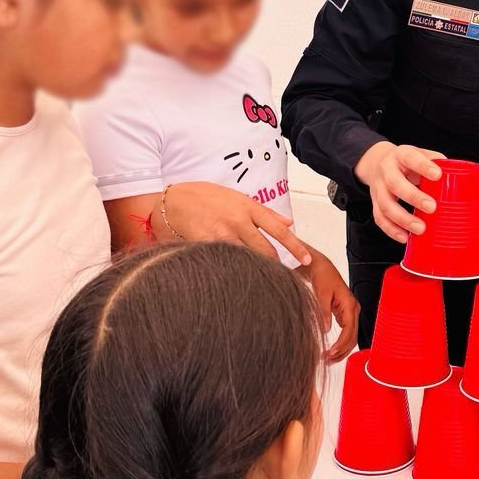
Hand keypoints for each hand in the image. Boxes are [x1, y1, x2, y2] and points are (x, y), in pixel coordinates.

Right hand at [161, 183, 312, 266]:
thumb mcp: (236, 196)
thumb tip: (289, 221)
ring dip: (255, 270)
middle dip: (275, 266)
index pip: (279, 229)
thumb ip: (263, 211)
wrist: (171, 200)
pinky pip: (225, 263)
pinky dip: (232, 271)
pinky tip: (235, 279)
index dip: (295, 246)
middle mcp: (238, 221)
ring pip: (247, 259)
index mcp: (248, 208)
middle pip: (265, 250)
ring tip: (261, 281)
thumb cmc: (202, 196)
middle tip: (281, 277)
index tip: (306, 258)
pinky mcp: (206, 246)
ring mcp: (222, 235)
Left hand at [303, 248, 358, 361]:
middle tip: (327, 360)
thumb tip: (325, 330)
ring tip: (328, 359)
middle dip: (341, 351)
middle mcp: (354, 310)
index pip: (349, 330)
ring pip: (351, 337)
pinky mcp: (345, 315)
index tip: (330, 353)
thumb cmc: (323, 278)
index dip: (341, 344)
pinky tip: (331, 351)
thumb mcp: (321, 294)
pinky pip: (346, 333)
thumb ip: (324, 312)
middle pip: (353, 337)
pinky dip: (340, 343)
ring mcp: (350, 313)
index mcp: (350, 305)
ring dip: (341, 349)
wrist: (322, 268)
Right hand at [354, 141, 443, 243]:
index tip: (438, 175)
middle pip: (395, 184)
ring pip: (385, 205)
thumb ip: (436, 163)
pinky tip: (405, 237)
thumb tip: (458, 178)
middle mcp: (386, 171)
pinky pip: (380, 218)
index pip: (410, 158)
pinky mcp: (375, 204)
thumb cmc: (405, 162)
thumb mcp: (419, 154)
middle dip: (413, 197)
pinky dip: (392, 230)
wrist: (376, 163)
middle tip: (432, 208)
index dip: (423, 166)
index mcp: (401, 155)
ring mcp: (379, 189)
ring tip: (420, 229)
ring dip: (403, 219)